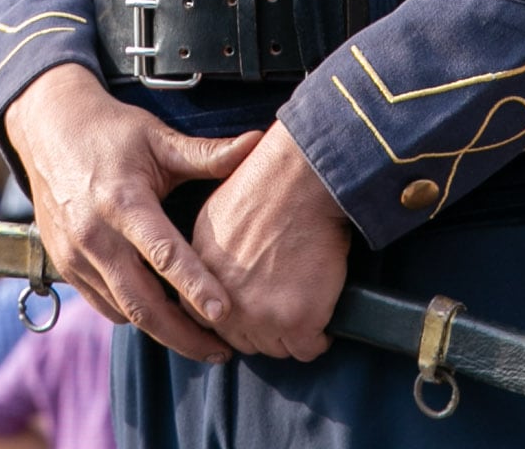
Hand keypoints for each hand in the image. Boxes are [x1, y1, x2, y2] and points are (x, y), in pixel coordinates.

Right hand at [2, 64, 260, 362]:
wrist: (48, 128)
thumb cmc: (110, 131)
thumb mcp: (158, 138)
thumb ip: (207, 153)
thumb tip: (256, 143)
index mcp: (123, 202)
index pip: (163, 254)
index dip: (195, 286)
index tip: (223, 314)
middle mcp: (95, 235)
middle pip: (141, 303)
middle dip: (183, 335)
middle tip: (221, 352)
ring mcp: (75, 255)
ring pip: (122, 311)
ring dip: (161, 332)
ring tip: (199, 342)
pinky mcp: (64, 265)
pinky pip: (103, 304)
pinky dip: (133, 316)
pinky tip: (161, 318)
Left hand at [189, 124, 350, 359]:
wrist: (301, 176)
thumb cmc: (267, 182)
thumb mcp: (216, 217)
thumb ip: (213, 256)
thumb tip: (226, 275)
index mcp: (199, 274)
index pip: (205, 318)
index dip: (233, 315)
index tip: (252, 311)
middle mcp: (222, 301)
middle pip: (243, 340)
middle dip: (264, 327)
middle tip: (286, 307)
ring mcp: (258, 315)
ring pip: (277, 348)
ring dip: (293, 334)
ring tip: (308, 309)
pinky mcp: (296, 321)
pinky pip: (309, 349)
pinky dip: (320, 337)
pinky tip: (325, 317)